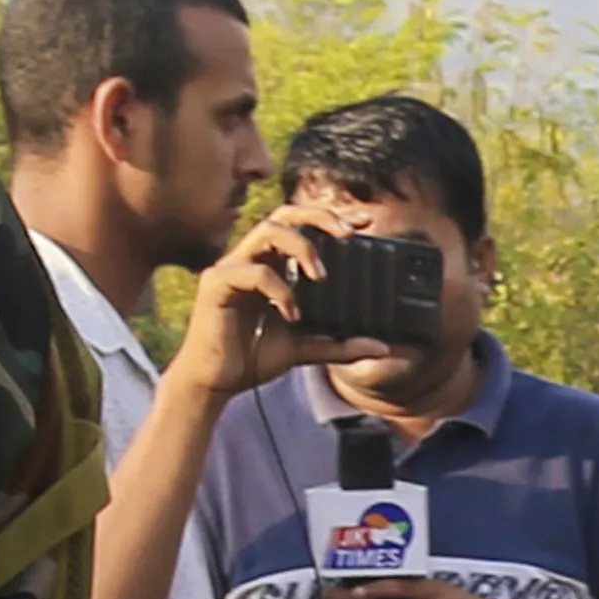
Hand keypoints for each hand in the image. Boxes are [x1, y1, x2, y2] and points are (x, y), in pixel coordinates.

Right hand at [171, 210, 410, 405]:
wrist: (216, 383)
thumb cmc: (252, 357)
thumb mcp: (304, 348)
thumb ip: (339, 343)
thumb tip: (382, 347)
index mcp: (272, 265)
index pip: (301, 227)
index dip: (331, 217)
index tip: (365, 222)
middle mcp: (252, 258)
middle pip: (284, 215)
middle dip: (318, 216)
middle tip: (347, 234)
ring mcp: (232, 267)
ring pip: (268, 231)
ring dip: (301, 247)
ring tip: (321, 276)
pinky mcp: (216, 283)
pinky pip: (253, 271)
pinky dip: (279, 289)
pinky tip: (291, 314)